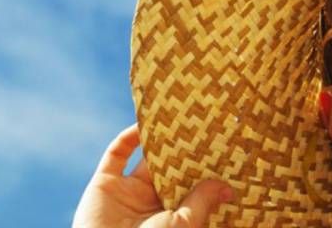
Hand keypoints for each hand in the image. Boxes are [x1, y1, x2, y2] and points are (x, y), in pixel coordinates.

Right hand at [72, 123, 233, 227]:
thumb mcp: (183, 224)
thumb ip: (201, 202)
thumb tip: (226, 188)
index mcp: (172, 216)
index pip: (189, 186)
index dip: (201, 169)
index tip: (220, 148)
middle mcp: (150, 202)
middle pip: (167, 168)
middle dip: (180, 149)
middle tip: (198, 123)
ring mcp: (127, 192)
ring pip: (143, 158)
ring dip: (155, 138)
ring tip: (173, 115)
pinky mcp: (105, 183)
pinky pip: (116, 154)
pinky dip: (127, 137)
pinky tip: (142, 124)